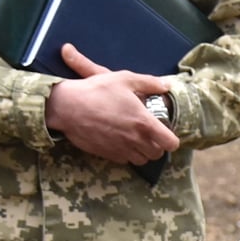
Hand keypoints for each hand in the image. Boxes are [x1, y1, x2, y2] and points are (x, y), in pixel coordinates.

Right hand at [44, 44, 177, 165]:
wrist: (67, 107)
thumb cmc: (96, 90)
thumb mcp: (124, 79)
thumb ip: (149, 83)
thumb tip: (165, 86)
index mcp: (143, 122)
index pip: (170, 143)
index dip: (171, 139)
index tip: (166, 132)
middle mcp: (135, 139)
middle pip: (158, 154)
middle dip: (158, 145)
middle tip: (151, 134)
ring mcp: (121, 149)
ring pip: (142, 160)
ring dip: (143, 152)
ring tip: (137, 138)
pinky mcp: (108, 154)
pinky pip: (125, 160)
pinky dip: (127, 154)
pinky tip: (122, 141)